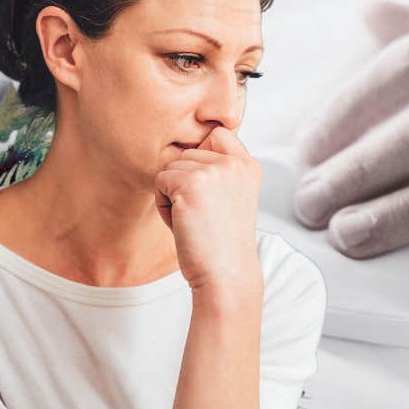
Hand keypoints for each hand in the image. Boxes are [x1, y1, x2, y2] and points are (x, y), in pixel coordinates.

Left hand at [156, 126, 262, 294]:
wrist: (225, 274)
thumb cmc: (222, 242)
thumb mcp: (231, 197)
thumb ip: (219, 170)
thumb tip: (186, 149)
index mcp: (248, 165)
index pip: (216, 134)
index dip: (203, 158)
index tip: (209, 192)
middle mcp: (234, 162)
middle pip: (187, 154)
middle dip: (184, 182)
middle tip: (202, 214)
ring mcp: (213, 171)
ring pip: (171, 168)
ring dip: (172, 194)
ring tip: (194, 220)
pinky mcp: (190, 184)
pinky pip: (159, 182)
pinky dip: (163, 205)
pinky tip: (183, 223)